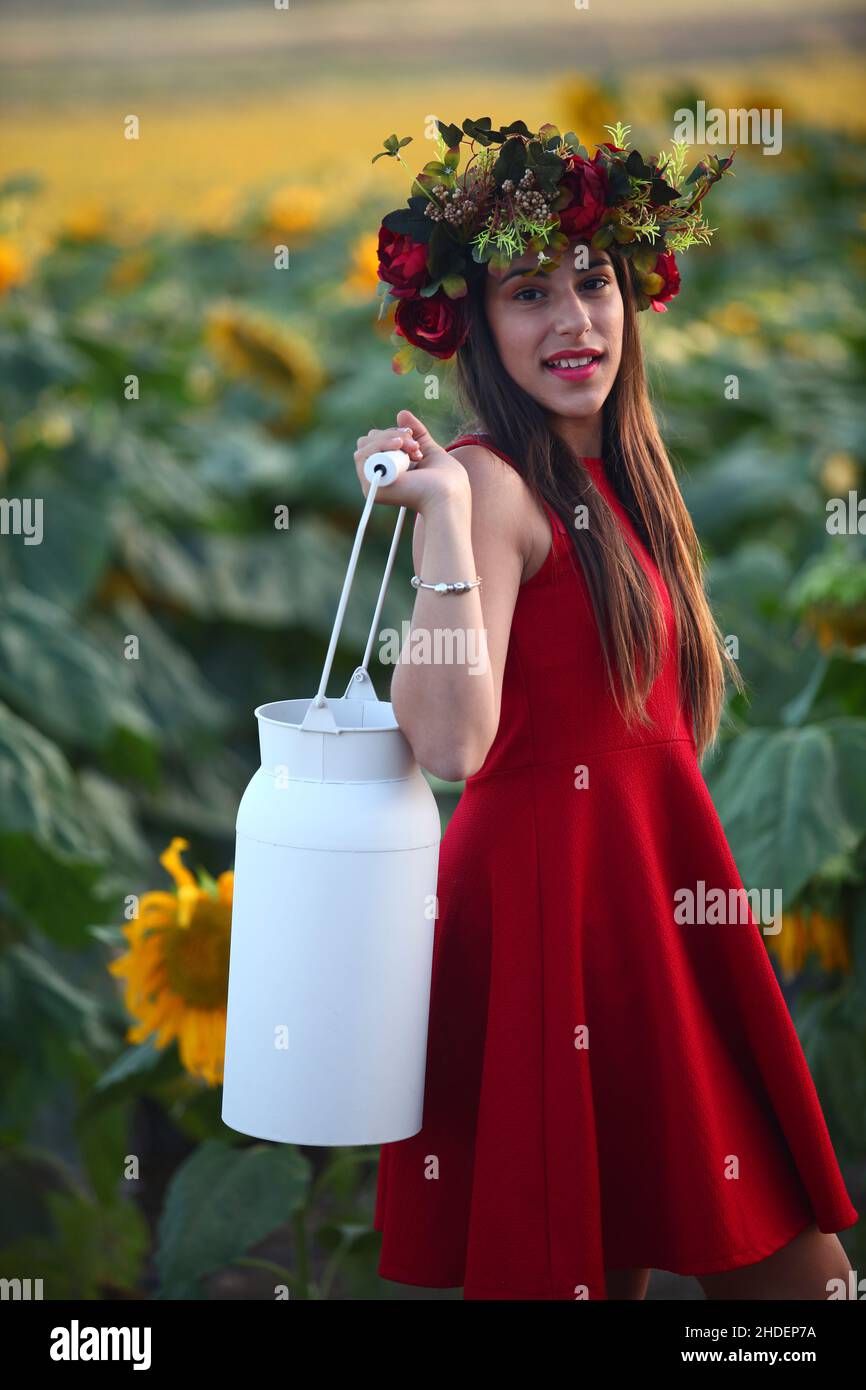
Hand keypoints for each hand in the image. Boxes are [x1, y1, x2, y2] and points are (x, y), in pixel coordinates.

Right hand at [353, 410, 470, 513]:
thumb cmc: (445, 479)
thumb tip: (401, 413)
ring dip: (388, 439)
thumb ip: (416, 433)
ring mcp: (374, 482)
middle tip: (414, 447)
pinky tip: (397, 447)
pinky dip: (379, 446)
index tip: (415, 441)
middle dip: (391, 435)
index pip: (377, 442)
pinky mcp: (371, 486)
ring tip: (410, 449)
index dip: (394, 434)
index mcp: (390, 470)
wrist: (447, 494)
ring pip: (364, 446)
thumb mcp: (428, 449)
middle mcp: (379, 477)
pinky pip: (362, 456)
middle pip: (368, 441)